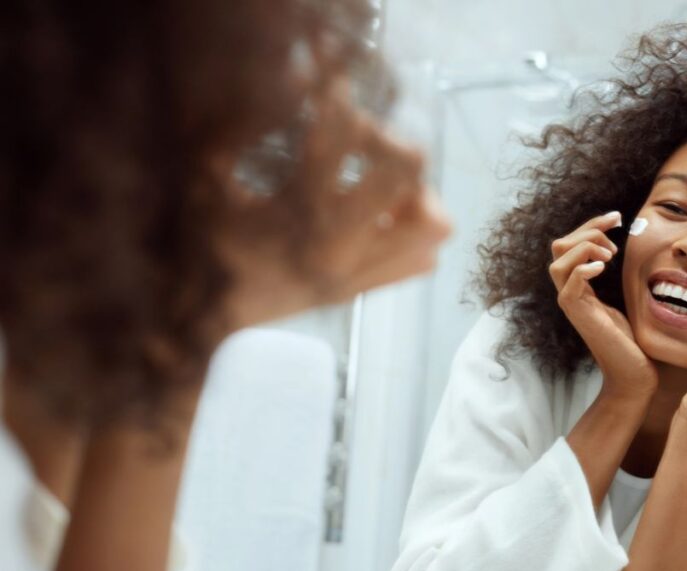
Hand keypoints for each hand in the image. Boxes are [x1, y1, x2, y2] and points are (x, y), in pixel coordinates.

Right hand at [220, 76, 450, 329]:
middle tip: (361, 137)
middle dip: (387, 138)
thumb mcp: (207, 179)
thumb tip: (281, 76)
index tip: (329, 83)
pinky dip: (412, 232)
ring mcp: (356, 272)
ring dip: (414, 191)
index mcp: (296, 209)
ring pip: (433, 222)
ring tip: (380, 183)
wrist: (199, 322)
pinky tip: (380, 217)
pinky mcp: (361, 290)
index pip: (342, 132)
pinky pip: (422, 259)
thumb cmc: (197, 241)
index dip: (339, 94)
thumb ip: (237, 128)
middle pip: (408, 168)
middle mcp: (338, 242)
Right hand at [549, 211, 657, 400]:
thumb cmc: (633, 339)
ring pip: (558, 261)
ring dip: (585, 248)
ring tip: (610, 254)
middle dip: (587, 230)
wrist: (634, 373)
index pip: (572, 243)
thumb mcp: (627, 297)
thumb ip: (622, 273)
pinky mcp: (578, 314)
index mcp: (580, 284)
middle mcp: (570, 291)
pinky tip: (604, 267)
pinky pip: (569, 283)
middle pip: (559, 246)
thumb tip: (632, 246)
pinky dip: (584, 268)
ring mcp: (571, 303)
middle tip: (615, 233)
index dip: (592, 225)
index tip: (618, 217)